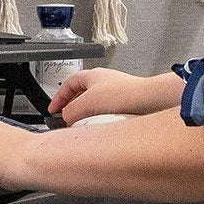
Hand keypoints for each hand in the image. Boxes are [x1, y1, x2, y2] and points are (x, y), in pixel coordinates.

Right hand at [49, 67, 176, 123]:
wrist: (150, 101)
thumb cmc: (125, 94)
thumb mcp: (87, 103)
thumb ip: (71, 112)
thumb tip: (65, 119)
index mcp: (92, 76)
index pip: (68, 84)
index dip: (58, 97)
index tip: (53, 109)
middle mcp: (104, 81)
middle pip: (81, 94)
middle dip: (72, 107)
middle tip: (67, 119)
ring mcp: (115, 92)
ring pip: (94, 104)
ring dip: (86, 115)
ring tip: (83, 126)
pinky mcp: (125, 104)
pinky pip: (106, 112)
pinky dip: (100, 120)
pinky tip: (100, 128)